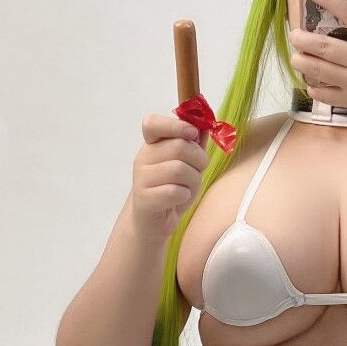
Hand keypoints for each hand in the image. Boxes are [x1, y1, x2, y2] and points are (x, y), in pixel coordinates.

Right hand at [129, 112, 208, 244]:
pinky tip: (179, 200)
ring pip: (179, 169)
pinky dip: (185, 196)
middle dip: (199, 159)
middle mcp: (143, 158)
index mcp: (152, 145)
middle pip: (179, 146)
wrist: (153, 222)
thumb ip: (194, 144)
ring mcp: (141, 178)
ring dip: (193, 180)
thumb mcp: (186, 164)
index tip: (192, 133)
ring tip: (188, 187)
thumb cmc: (171, 190)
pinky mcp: (144, 199)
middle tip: (198, 170)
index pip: (152, 123)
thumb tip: (205, 125)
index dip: (176, 125)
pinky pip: (174, 192)